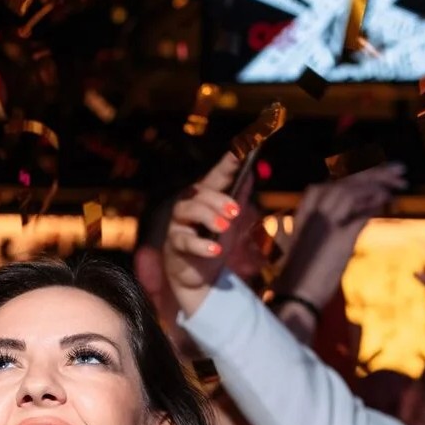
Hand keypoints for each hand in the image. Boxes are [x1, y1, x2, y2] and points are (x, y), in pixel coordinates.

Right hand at [163, 152, 249, 316]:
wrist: (199, 275)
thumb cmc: (214, 240)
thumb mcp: (232, 219)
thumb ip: (239, 196)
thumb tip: (251, 171)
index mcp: (206, 196)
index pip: (218, 174)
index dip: (229, 161)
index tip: (243, 149)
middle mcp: (189, 204)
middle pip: (201, 192)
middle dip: (219, 199)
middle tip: (235, 211)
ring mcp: (179, 224)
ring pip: (189, 210)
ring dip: (209, 216)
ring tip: (225, 227)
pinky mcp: (174, 245)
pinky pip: (185, 241)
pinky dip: (201, 245)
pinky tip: (215, 249)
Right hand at [279, 163, 405, 310]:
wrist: (296, 295)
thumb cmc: (301, 275)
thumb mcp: (308, 244)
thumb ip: (320, 226)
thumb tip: (332, 215)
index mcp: (305, 209)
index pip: (335, 181)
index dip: (361, 173)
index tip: (380, 169)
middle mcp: (314, 210)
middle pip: (348, 181)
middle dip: (376, 172)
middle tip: (400, 169)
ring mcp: (326, 221)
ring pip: (355, 190)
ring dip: (380, 183)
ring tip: (401, 181)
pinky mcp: (338, 236)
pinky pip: (361, 212)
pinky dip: (376, 202)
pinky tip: (389, 199)